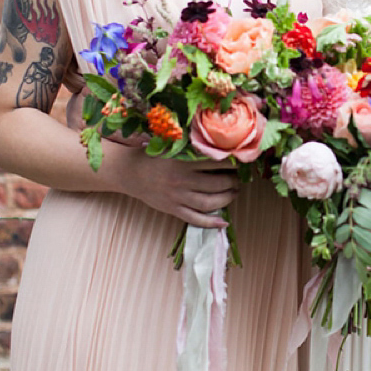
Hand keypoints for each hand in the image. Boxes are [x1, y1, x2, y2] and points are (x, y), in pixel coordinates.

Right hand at [109, 149, 240, 228]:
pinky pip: (195, 219)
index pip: (215, 163)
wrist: (131, 172)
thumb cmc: (154, 156)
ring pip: (209, 203)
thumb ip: (194, 150)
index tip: (239, 162)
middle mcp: (181, 181)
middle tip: (238, 179)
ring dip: (227, 199)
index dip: (231, 163)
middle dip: (232, 182)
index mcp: (183, 162)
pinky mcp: (173, 210)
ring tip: (234, 193)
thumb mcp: (173, 148)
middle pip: (216, 184)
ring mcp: (177, 198)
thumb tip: (221, 149)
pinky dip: (211, 223)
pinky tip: (223, 222)